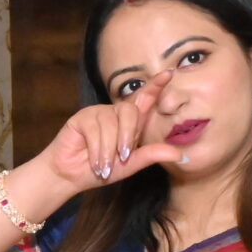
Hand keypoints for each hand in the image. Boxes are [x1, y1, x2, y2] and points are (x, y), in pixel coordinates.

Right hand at [27, 76, 182, 200]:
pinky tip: (95, 162)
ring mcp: (97, 113)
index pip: (145, 99)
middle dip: (128, 136)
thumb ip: (152, 155)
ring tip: (105, 166)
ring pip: (112, 123)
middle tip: (123, 157)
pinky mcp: (81, 118)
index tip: (169, 74)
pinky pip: (95, 129)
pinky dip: (97, 149)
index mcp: (129, 122)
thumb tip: (181, 155)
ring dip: (109, 149)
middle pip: (130, 111)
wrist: (70, 177)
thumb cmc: (100, 170)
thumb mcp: (130, 165)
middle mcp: (115, 113)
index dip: (155, 86)